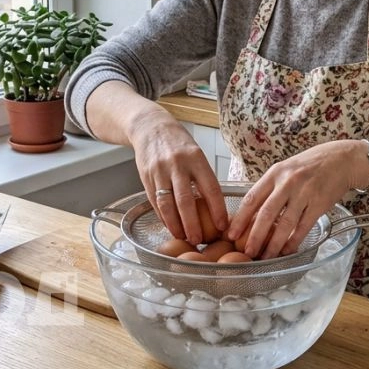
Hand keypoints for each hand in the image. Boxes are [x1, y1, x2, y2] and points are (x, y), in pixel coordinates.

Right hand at [128, 111, 226, 244]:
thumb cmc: (179, 144)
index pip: (210, 187)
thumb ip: (203, 177)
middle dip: (193, 224)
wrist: (150, 128)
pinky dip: (163, 217)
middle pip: (185, 200)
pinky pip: (155, 202)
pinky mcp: (145, 178)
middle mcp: (177, 165)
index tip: (222, 226)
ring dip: (175, 225)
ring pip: (167, 204)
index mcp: (196, 158)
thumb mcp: (196, 154)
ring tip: (183, 237)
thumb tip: (216, 208)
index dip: (217, 209)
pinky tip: (170, 226)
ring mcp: (159, 171)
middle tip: (200, 240)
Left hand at [225, 140, 361, 258]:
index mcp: (275, 173)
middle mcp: (288, 182)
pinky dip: (294, 241)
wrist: (341, 159)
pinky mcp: (319, 203)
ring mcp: (304, 193)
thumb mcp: (286, 168)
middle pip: (266, 213)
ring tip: (266, 256)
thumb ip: (270, 187)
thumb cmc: (310, 165)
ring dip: (274, 244)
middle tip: (247, 252)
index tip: (231, 234)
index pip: (252, 198)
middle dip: (255, 236)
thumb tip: (252, 212)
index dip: (240, 218)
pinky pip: (303, 227)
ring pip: (285, 224)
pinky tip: (287, 251)